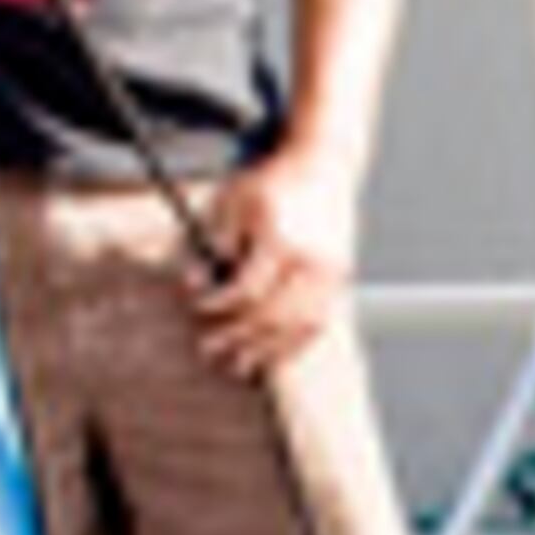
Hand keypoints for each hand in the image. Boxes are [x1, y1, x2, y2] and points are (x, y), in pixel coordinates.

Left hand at [191, 145, 354, 375]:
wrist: (324, 167)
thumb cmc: (274, 183)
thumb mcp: (234, 202)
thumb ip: (215, 243)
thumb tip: (194, 284)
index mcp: (282, 238)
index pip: (249, 289)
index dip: (220, 305)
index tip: (197, 308)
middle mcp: (311, 261)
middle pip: (274, 315)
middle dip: (238, 337)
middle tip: (208, 351)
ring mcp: (331, 274)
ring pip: (300, 327)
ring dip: (267, 352)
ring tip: (240, 367)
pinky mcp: (340, 280)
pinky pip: (318, 323)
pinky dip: (293, 344)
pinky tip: (272, 354)